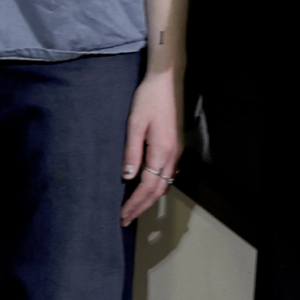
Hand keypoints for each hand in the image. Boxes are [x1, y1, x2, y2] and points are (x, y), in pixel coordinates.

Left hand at [120, 67, 181, 225]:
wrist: (167, 80)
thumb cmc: (148, 99)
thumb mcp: (135, 123)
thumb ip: (132, 152)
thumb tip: (128, 178)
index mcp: (162, 151)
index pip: (147, 187)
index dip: (134, 204)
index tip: (122, 216)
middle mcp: (173, 155)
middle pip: (158, 190)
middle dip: (142, 207)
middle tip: (126, 219)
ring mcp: (177, 151)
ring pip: (166, 184)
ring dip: (150, 199)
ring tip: (135, 208)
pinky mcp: (176, 146)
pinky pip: (168, 174)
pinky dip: (158, 187)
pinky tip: (148, 187)